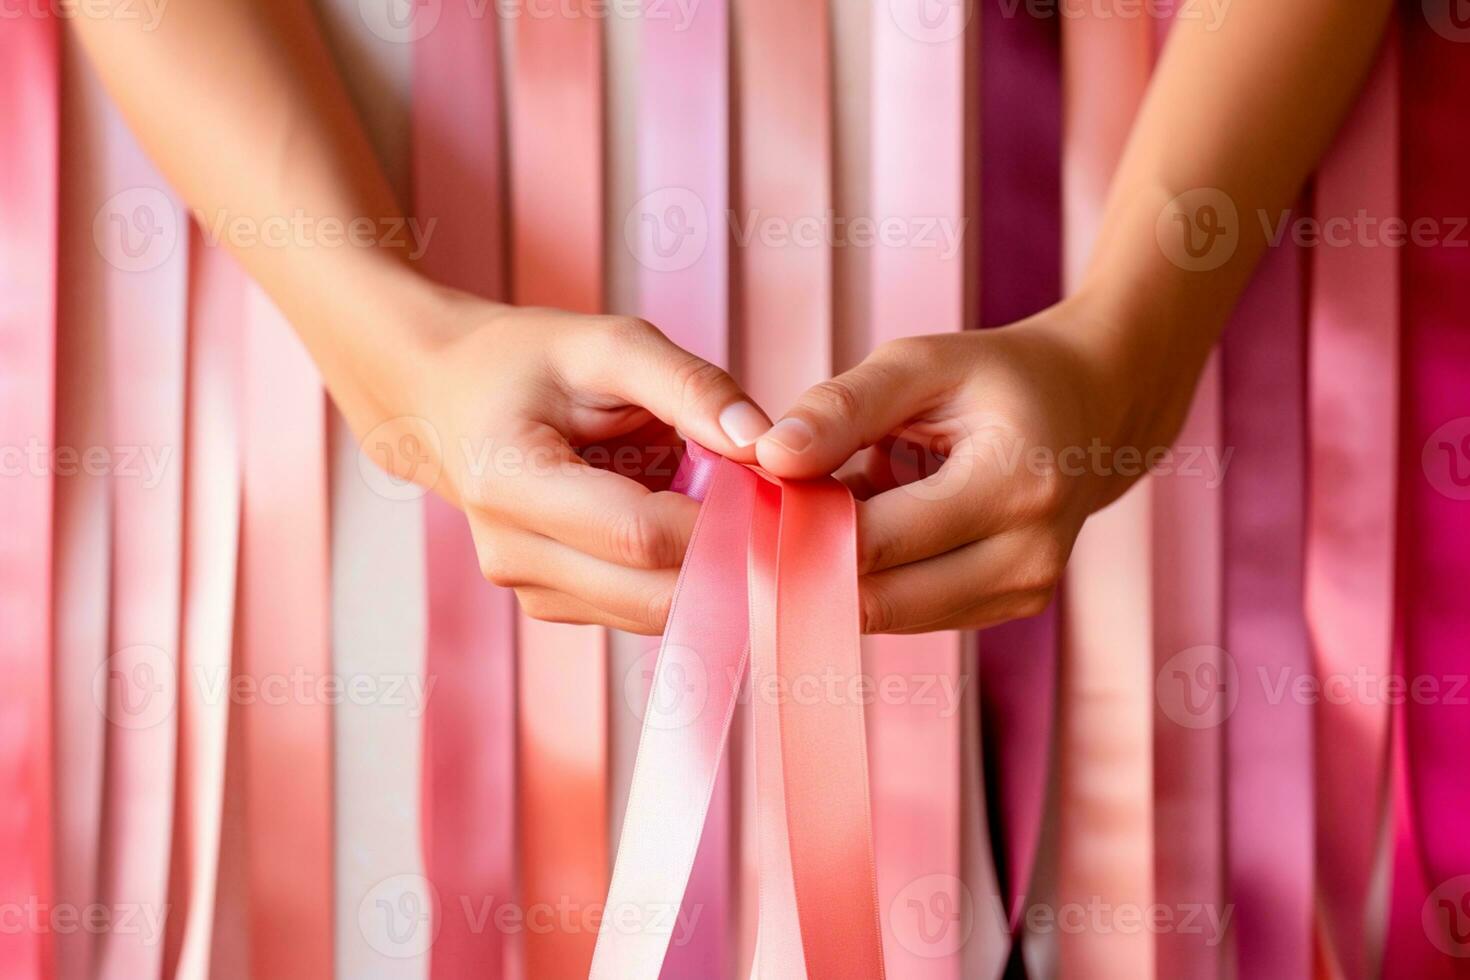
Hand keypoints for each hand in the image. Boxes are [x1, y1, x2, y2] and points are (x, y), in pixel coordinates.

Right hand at [358, 289, 771, 633]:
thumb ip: (688, 385)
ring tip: (734, 508)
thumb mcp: (606, 344)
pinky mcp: (553, 604)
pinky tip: (695, 527)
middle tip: (776, 508)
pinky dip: (683, 578)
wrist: (446, 398)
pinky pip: (641, 610)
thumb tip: (763, 442)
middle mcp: (511, 552)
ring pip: (654, 612)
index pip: (639, 534)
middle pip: (652, 591)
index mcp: (509, 481)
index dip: (719, 522)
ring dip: (710, 572)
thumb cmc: (527, 363)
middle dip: (728, 557)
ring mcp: (529, 589)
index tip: (777, 489)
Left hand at [754, 300, 1182, 633]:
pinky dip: (875, 580)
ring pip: (888, 617)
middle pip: (879, 598)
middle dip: (811, 562)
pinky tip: (867, 530)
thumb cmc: (995, 378)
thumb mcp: (919, 364)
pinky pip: (911, 614)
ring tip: (829, 509)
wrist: (1091, 407)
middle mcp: (1027, 555)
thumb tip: (770, 457)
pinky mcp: (1008, 609)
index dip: (800, 528)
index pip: (876, 541)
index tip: (753, 501)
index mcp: (1013, 484)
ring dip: (841, 574)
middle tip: (771, 514)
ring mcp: (1024, 593)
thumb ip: (842, 408)